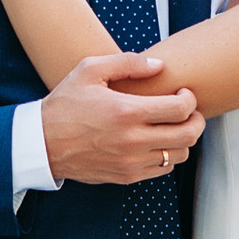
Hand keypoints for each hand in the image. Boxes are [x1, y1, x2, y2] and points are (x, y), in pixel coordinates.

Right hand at [40, 52, 203, 184]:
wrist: (42, 143)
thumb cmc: (65, 104)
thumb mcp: (89, 70)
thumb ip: (127, 63)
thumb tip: (159, 65)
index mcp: (126, 112)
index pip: (180, 109)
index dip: (190, 99)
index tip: (183, 93)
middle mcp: (132, 140)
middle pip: (188, 135)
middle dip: (196, 120)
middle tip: (189, 111)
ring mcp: (131, 162)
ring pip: (179, 155)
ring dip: (183, 139)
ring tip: (172, 126)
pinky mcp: (126, 176)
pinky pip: (162, 169)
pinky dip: (167, 155)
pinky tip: (156, 141)